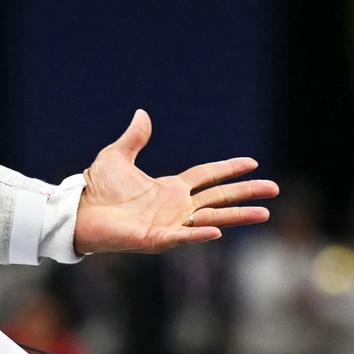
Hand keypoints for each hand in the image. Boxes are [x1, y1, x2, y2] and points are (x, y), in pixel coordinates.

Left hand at [73, 109, 274, 254]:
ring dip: (237, 216)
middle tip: (274, 189)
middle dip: (246, 192)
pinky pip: (183, 237)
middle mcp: (176, 207)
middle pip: (219, 197)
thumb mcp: (117, 156)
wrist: (78, 211)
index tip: (252, 163)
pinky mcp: (157, 238)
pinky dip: (199, 235)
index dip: (229, 169)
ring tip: (264, 213)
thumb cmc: (97, 188)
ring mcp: (170, 224)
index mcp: (170, 188)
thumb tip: (142, 114)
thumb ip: (135, 138)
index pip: (207, 176)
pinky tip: (217, 231)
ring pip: (212, 219)